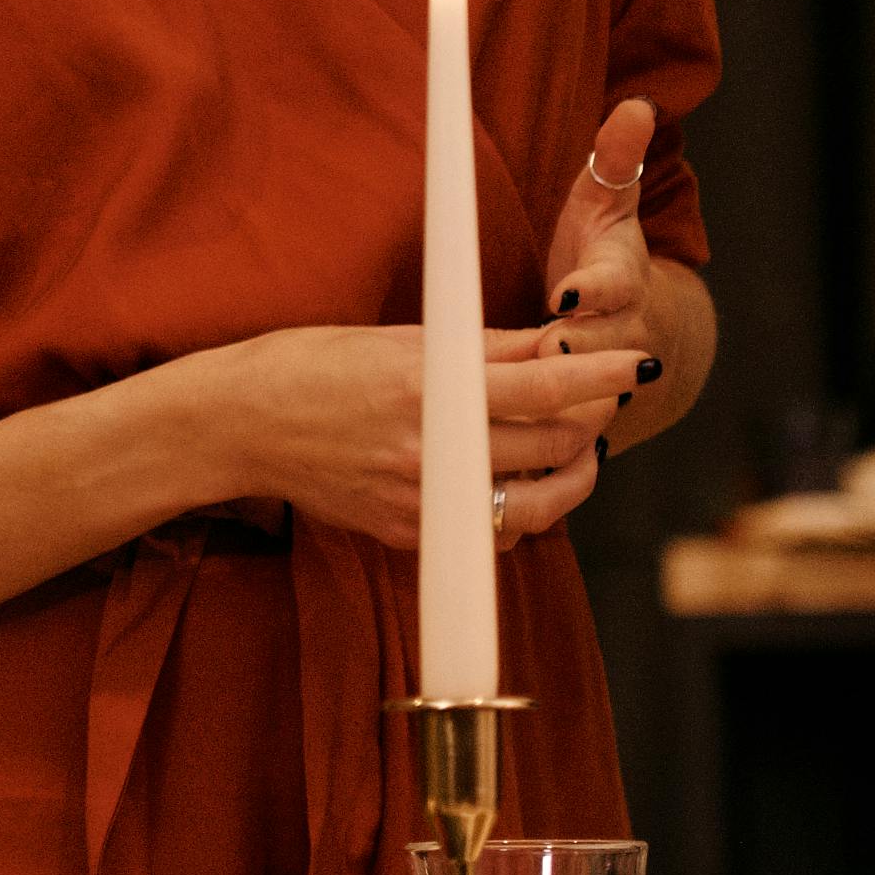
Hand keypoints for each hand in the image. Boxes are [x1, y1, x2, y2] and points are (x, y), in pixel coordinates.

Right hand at [182, 324, 650, 547]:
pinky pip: (492, 532)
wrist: (236, 426)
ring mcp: (422, 502)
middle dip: (591, 420)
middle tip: (597, 397)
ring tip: (573, 448)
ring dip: (571, 475)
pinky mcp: (408, 533)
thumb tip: (556, 341)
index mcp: (428, 389)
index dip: (604, 375)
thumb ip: (484, 348)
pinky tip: (512, 481)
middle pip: (556, 447)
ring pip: (540, 504)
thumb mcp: (398, 341)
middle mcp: (432, 452)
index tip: (639, 363)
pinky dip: (517, 507)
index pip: (548, 387)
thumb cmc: (308, 366)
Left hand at [544, 98, 659, 444]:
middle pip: (602, 350)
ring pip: (592, 405)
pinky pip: (570, 444)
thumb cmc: (602, 260)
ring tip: (515, 411)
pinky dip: (548, 455)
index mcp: (624, 287)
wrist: (630, 333)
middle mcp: (624, 340)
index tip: (568, 292)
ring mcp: (611, 385)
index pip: (615, 287)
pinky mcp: (587, 420)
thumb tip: (637, 105)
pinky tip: (504, 465)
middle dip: (573, 352)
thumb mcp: (607, 207)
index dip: (594, 291)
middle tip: (541, 349)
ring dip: (562, 410)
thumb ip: (616, 160)